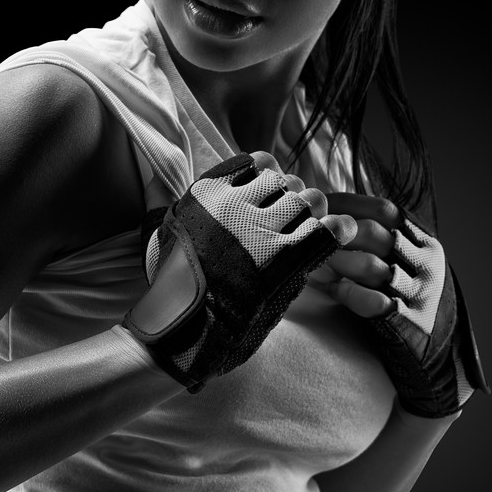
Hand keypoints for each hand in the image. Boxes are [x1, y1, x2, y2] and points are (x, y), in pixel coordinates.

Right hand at [123, 151, 355, 392]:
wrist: (181, 329)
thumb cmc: (171, 285)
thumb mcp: (163, 230)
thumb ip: (163, 198)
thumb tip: (154, 173)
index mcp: (207, 193)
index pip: (259, 162)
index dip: (272, 177)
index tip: (271, 194)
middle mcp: (235, 205)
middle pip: (287, 182)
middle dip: (295, 198)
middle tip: (291, 221)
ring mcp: (260, 232)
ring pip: (310, 201)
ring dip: (315, 215)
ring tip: (308, 232)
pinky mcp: (283, 262)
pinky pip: (327, 230)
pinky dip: (338, 230)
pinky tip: (338, 235)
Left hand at [314, 193, 488, 416]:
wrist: (440, 354)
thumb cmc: (408, 302)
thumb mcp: (402, 265)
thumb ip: (373, 244)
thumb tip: (323, 218)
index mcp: (422, 243)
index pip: (384, 211)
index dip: (347, 206)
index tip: (316, 206)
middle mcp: (424, 263)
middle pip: (374, 234)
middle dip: (334, 233)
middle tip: (303, 235)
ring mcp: (419, 293)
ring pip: (372, 266)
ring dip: (336, 262)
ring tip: (311, 261)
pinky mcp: (408, 322)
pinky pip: (374, 303)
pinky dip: (349, 293)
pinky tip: (333, 289)